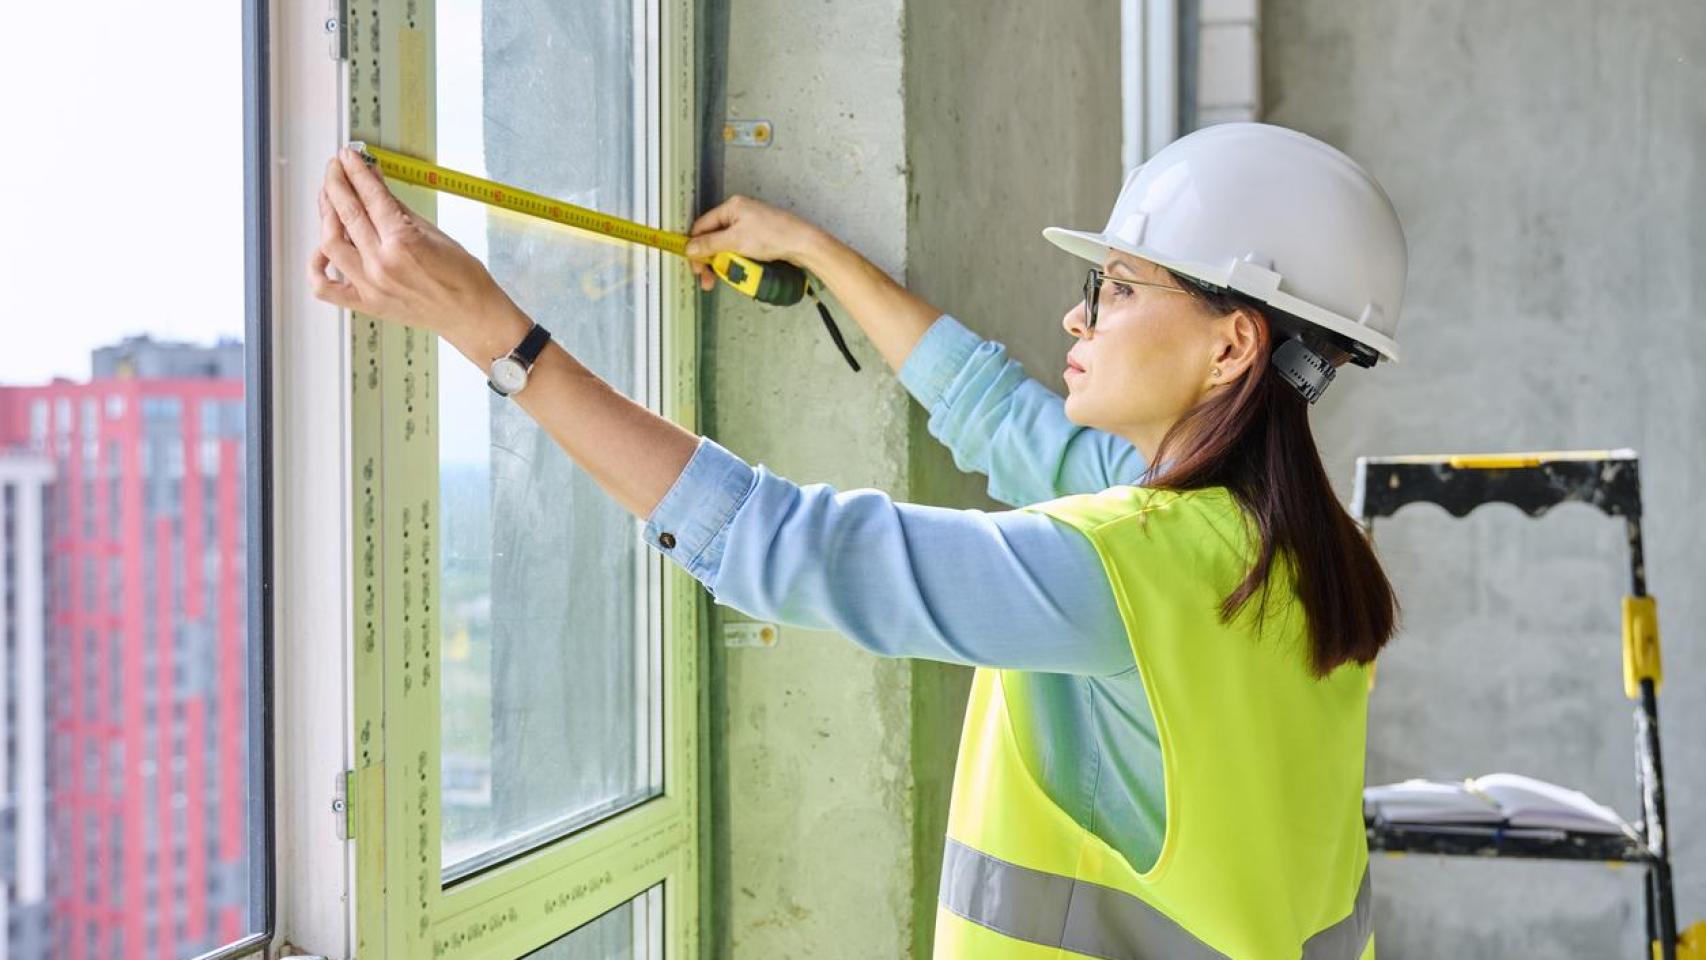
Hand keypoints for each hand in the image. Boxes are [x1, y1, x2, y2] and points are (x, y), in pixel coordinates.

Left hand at [308, 146, 510, 338]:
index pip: (370, 196)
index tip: (349, 156)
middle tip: (335, 168)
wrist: (471, 314)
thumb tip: (375, 183)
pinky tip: (322, 249)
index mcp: (403, 242)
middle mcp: (382, 264)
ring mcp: (370, 285)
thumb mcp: (434, 232)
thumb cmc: (463, 277)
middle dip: (337, 182)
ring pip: (330, 242)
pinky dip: (316, 266)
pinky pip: (325, 287)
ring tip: (330, 198)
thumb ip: (397, 207)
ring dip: (326, 214)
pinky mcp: (365, 303)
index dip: (356, 171)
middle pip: (346, 213)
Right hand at [683, 195, 827, 291]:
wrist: (802, 243)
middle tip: (708, 279)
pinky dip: (735, 261)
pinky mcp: (758, 237)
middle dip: (709, 260)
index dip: (695, 246)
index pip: (702, 226)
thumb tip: (689, 248)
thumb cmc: (772, 236)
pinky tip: (736, 271)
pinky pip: (738, 249)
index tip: (695, 265)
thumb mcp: (735, 241)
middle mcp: (738, 213)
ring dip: (722, 263)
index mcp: (731, 207)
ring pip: (725, 246)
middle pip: (713, 237)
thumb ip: (710, 245)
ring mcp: (749, 225)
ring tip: (722, 278)